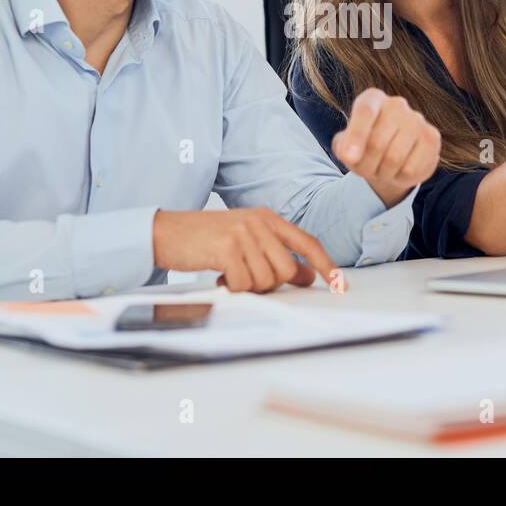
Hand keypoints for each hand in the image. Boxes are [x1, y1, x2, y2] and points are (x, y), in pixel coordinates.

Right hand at [151, 208, 340, 292]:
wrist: (166, 232)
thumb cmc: (205, 239)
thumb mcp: (245, 239)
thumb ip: (274, 253)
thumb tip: (305, 276)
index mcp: (267, 218)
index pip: (307, 243)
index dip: (325, 264)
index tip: (339, 283)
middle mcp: (259, 222)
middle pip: (287, 270)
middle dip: (271, 284)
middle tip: (248, 280)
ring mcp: (243, 233)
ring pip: (266, 280)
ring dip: (248, 286)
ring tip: (230, 275)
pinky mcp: (226, 248)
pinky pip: (244, 283)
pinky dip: (232, 287)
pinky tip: (219, 277)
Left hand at [331, 88, 440, 206]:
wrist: (390, 160)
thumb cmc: (364, 149)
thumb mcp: (346, 147)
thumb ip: (344, 147)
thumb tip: (350, 155)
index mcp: (372, 98)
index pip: (365, 111)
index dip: (357, 136)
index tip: (350, 158)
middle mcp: (397, 104)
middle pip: (378, 142)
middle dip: (366, 164)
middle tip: (365, 169)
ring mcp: (417, 119)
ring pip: (395, 157)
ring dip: (383, 173)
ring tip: (381, 170)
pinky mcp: (432, 138)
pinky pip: (412, 168)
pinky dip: (400, 177)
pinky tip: (399, 171)